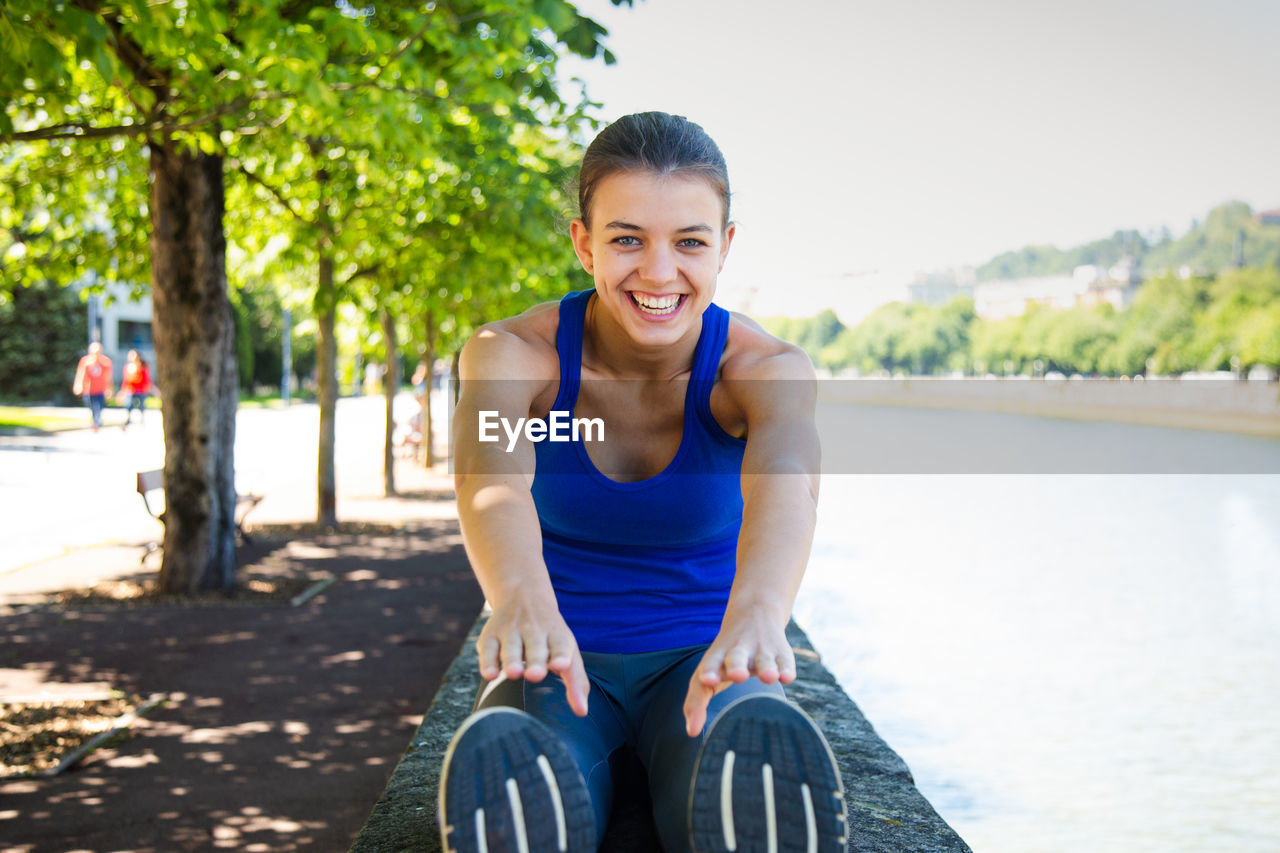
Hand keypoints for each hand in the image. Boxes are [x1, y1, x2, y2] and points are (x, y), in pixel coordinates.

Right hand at [476, 596, 589, 716]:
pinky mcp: (490, 635)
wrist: (523, 595)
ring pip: (510, 647)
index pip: (560, 644)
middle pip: (535, 647)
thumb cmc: (550, 634)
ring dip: (511, 660)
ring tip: (513, 674)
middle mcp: (534, 630)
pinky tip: (490, 674)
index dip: (561, 654)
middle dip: (536, 660)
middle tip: (536, 675)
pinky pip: (488, 649)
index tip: (561, 665)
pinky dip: (488, 661)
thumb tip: (582, 712)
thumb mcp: (566, 649)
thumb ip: (576, 681)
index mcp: (557, 634)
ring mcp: (511, 630)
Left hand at [683, 610, 796, 736]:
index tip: (707, 680)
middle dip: (737, 666)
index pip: (710, 662)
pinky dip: (786, 668)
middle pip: (736, 657)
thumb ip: (697, 700)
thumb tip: (691, 732)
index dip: (709, 671)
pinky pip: (785, 661)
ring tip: (768, 677)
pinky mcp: (781, 652)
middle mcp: (738, 650)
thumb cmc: (725, 655)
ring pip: (763, 658)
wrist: (755, 613)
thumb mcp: (709, 669)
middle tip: (737, 675)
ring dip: (765, 667)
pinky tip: (786, 677)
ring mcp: (761, 650)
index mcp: (717, 655)